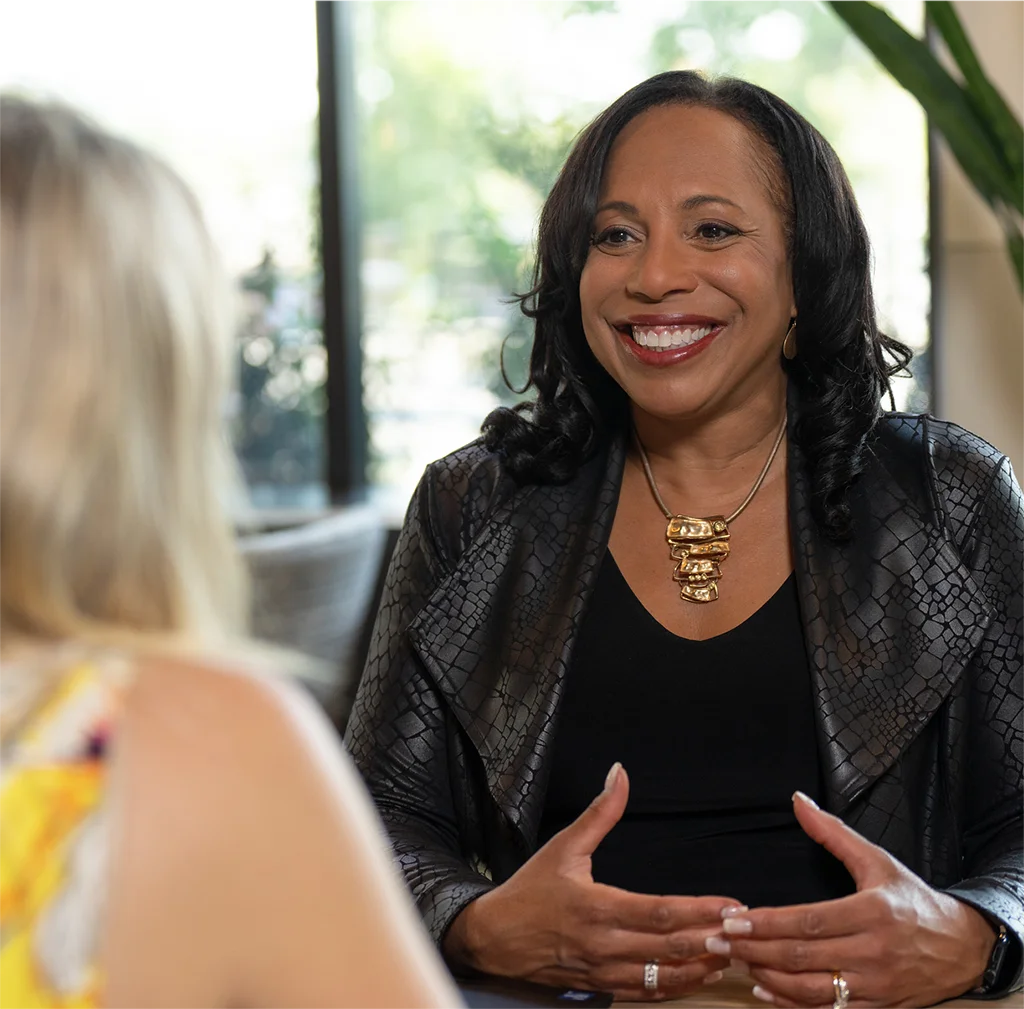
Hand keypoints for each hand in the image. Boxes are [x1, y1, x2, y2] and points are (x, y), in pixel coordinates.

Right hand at [444, 763, 741, 999]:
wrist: (494, 938)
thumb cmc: (530, 890)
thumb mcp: (563, 846)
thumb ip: (599, 813)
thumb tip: (619, 775)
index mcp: (596, 907)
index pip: (659, 913)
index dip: (699, 910)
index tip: (730, 904)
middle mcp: (603, 945)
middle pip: (669, 948)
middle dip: (711, 940)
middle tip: (746, 932)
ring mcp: (604, 972)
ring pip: (663, 977)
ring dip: (702, 967)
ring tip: (735, 955)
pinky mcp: (602, 987)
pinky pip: (647, 994)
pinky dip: (678, 987)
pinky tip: (701, 975)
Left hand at [704, 792, 997, 1008]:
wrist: (963, 946)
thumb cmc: (913, 900)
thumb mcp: (876, 860)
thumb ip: (833, 834)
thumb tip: (798, 801)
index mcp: (871, 912)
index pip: (808, 921)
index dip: (767, 923)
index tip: (734, 919)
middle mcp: (873, 952)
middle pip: (803, 956)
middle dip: (755, 949)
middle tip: (718, 941)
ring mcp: (876, 985)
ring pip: (812, 989)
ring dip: (768, 977)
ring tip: (736, 962)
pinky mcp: (879, 1007)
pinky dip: (793, 1003)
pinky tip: (765, 990)